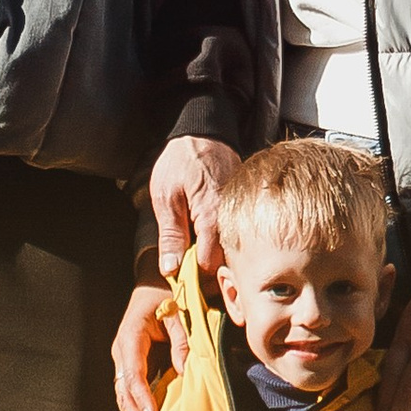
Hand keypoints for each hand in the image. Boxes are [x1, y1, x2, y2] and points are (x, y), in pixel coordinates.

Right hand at [110, 279, 182, 410]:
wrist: (153, 282)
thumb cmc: (166, 294)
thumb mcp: (178, 312)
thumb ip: (182, 341)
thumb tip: (187, 371)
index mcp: (130, 336)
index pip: (133, 375)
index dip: (142, 399)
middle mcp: (122, 351)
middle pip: (124, 391)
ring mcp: (124, 359)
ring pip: (124, 394)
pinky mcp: (132, 364)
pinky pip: (132, 390)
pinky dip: (139, 407)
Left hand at [148, 133, 240, 282]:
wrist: (204, 132)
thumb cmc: (181, 159)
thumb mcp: (165, 196)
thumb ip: (171, 234)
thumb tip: (172, 268)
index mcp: (212, 215)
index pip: (210, 264)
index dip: (195, 274)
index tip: (182, 278)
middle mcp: (233, 217)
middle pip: (226, 260)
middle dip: (208, 270)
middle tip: (190, 267)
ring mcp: (243, 213)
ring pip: (234, 250)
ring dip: (218, 256)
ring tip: (200, 250)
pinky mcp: (245, 209)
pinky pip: (238, 235)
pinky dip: (226, 241)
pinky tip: (212, 236)